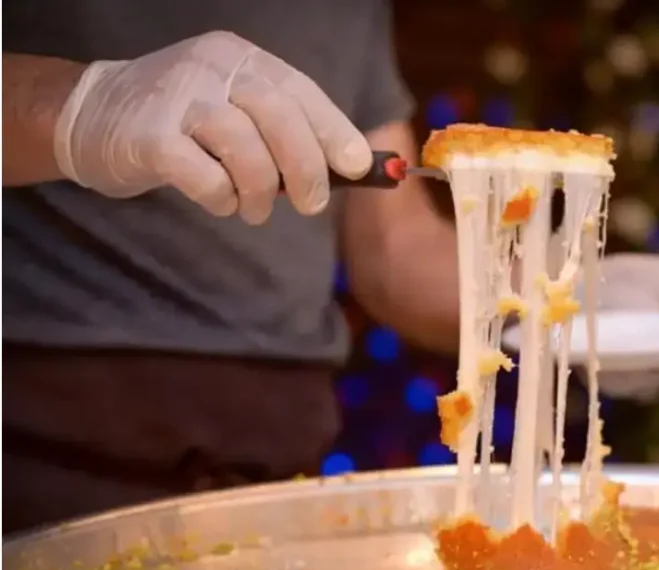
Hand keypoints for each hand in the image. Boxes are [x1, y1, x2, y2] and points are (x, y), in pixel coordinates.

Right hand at [53, 31, 371, 223]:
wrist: (88, 115)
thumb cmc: (178, 122)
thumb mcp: (231, 108)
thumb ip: (279, 130)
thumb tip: (343, 169)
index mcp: (240, 58)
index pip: (300, 91)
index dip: (334, 130)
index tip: (359, 167)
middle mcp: (211, 68)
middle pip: (279, 116)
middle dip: (306, 168)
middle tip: (311, 206)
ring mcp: (177, 98)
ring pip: (246, 149)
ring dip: (262, 192)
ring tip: (255, 210)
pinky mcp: (149, 137)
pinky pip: (206, 177)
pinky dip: (222, 198)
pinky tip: (219, 202)